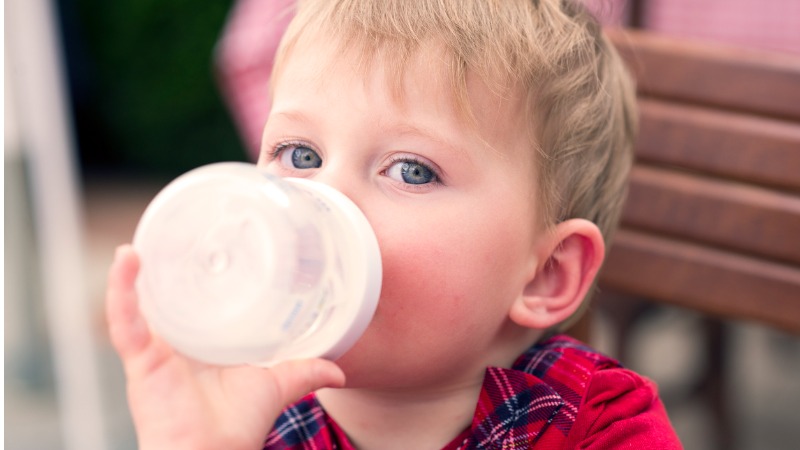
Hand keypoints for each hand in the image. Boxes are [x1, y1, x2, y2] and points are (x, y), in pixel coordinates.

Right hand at [106, 245, 344, 449]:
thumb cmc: (238, 424)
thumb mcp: (276, 386)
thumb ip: (305, 371)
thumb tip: (339, 371)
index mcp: (200, 345)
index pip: (191, 305)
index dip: (191, 279)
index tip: (200, 247)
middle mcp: (174, 344)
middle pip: (161, 301)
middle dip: (158, 270)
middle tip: (167, 236)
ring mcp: (155, 350)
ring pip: (137, 305)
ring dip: (131, 274)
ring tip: (134, 245)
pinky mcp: (142, 359)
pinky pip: (125, 321)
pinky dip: (121, 291)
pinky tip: (126, 260)